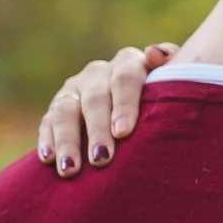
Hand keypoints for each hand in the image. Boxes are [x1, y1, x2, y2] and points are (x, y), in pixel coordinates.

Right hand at [36, 43, 178, 177]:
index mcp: (129, 63)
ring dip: (67, 141)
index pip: (125, 78)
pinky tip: (49, 160)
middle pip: (95, 98)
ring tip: (71, 169)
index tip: (123, 132)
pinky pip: (47, 123)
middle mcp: (98, 73)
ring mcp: (74, 90)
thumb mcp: (174, 81)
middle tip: (101, 158)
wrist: (141, 107)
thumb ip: (173, 67)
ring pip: (65, 112)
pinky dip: (47, 141)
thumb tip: (153, 54)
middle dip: (97, 130)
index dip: (124, 105)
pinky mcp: (56, 108)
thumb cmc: (166, 98)